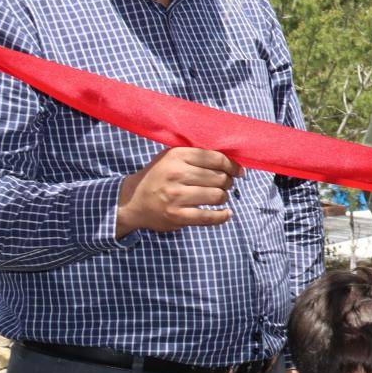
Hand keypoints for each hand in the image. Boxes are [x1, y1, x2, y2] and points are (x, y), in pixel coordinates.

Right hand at [115, 147, 242, 236]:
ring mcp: (176, 196)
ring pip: (217, 196)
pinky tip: (226, 213)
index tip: (238, 172)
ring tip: (219, 196)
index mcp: (177, 156)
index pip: (216, 159)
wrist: (132, 200)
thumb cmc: (158, 177)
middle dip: (228, 182)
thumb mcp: (171, 158)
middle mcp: (176, 174)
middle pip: (219, 178)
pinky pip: (209, 217)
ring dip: (223, 197)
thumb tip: (231, 163)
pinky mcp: (177, 215)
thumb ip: (196, 157)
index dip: (232, 166)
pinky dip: (222, 216)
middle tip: (226, 184)